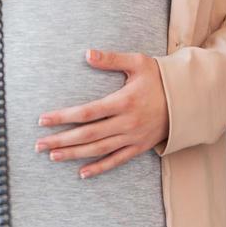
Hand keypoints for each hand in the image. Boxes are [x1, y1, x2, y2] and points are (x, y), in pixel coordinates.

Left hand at [35, 49, 169, 178]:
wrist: (187, 99)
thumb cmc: (159, 78)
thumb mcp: (138, 63)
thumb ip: (111, 59)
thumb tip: (87, 53)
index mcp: (124, 101)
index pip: (87, 112)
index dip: (64, 117)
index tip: (43, 120)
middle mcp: (127, 123)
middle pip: (88, 135)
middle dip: (61, 140)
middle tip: (38, 144)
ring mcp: (133, 137)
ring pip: (99, 150)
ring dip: (74, 154)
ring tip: (53, 156)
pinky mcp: (139, 147)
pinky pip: (117, 160)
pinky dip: (99, 168)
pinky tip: (82, 172)